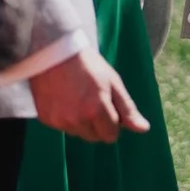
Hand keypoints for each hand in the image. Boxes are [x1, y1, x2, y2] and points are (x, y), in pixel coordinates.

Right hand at [30, 48, 150, 142]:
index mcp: (96, 111)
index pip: (110, 136)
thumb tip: (143, 129)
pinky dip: (65, 118)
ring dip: (81, 123)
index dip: (113, 123)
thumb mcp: (113, 83)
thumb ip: (127, 109)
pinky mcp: (46, 119)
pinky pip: (62, 128)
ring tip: (78, 99)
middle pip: (94, 137)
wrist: (54, 52)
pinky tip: (65, 100)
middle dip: (98, 125)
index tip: (108, 107)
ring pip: (78, 133)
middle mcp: (77, 121)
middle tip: (93, 101)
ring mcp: (59, 121)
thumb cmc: (88, 65)